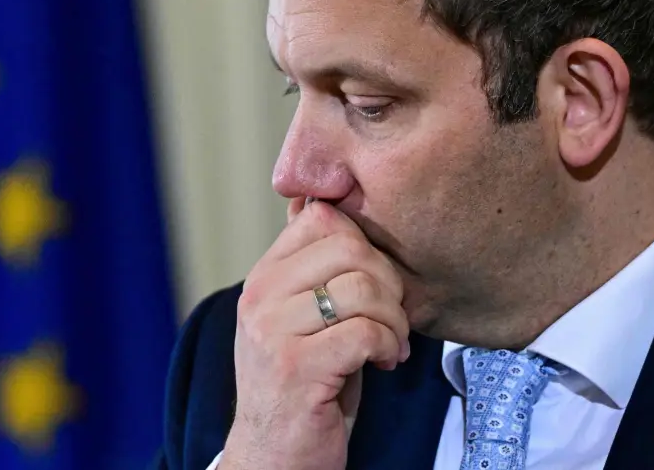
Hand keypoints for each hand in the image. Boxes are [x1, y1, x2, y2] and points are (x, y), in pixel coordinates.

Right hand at [219, 198, 409, 469]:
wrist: (274, 457)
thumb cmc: (303, 384)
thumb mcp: (302, 318)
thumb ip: (315, 270)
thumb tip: (335, 208)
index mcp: (263, 276)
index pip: (321, 218)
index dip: (364, 242)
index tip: (373, 280)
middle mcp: (259, 296)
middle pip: (349, 247)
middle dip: (389, 282)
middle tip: (391, 318)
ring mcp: (273, 332)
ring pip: (362, 289)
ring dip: (394, 321)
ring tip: (390, 344)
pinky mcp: (296, 368)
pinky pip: (366, 332)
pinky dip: (389, 347)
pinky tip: (383, 363)